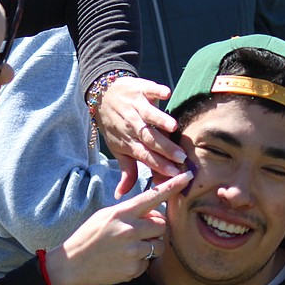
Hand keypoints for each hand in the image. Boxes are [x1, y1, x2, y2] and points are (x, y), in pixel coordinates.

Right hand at [45, 171, 191, 284]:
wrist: (73, 263)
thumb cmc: (90, 236)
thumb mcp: (106, 215)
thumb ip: (130, 212)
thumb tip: (155, 215)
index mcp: (121, 213)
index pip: (152, 196)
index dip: (172, 186)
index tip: (188, 176)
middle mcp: (129, 230)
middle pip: (162, 225)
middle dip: (156, 229)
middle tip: (140, 232)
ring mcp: (132, 251)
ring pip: (159, 246)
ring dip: (150, 246)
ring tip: (129, 248)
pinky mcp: (133, 269)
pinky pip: (148, 263)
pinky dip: (140, 262)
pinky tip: (123, 260)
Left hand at [95, 76, 185, 196]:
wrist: (103, 95)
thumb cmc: (114, 126)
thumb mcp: (118, 149)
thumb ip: (127, 171)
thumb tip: (122, 195)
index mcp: (129, 141)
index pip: (145, 155)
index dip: (158, 164)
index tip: (174, 173)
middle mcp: (132, 125)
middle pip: (149, 138)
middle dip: (165, 149)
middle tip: (181, 157)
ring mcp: (136, 106)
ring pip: (149, 115)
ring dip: (160, 120)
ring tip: (173, 128)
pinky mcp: (140, 89)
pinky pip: (149, 89)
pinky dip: (157, 91)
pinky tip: (166, 94)